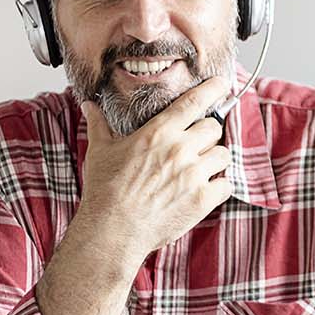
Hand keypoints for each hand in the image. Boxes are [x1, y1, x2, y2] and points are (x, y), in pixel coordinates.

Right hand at [78, 74, 232, 263]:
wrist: (112, 230)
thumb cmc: (105, 191)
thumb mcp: (100, 151)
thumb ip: (99, 124)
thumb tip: (88, 106)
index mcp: (159, 132)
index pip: (195, 101)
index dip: (213, 89)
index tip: (223, 84)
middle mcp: (181, 149)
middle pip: (213, 128)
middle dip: (207, 134)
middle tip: (194, 145)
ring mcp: (194, 174)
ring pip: (224, 154)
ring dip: (214, 159)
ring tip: (199, 168)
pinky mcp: (202, 199)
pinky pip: (226, 184)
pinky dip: (219, 186)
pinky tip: (204, 189)